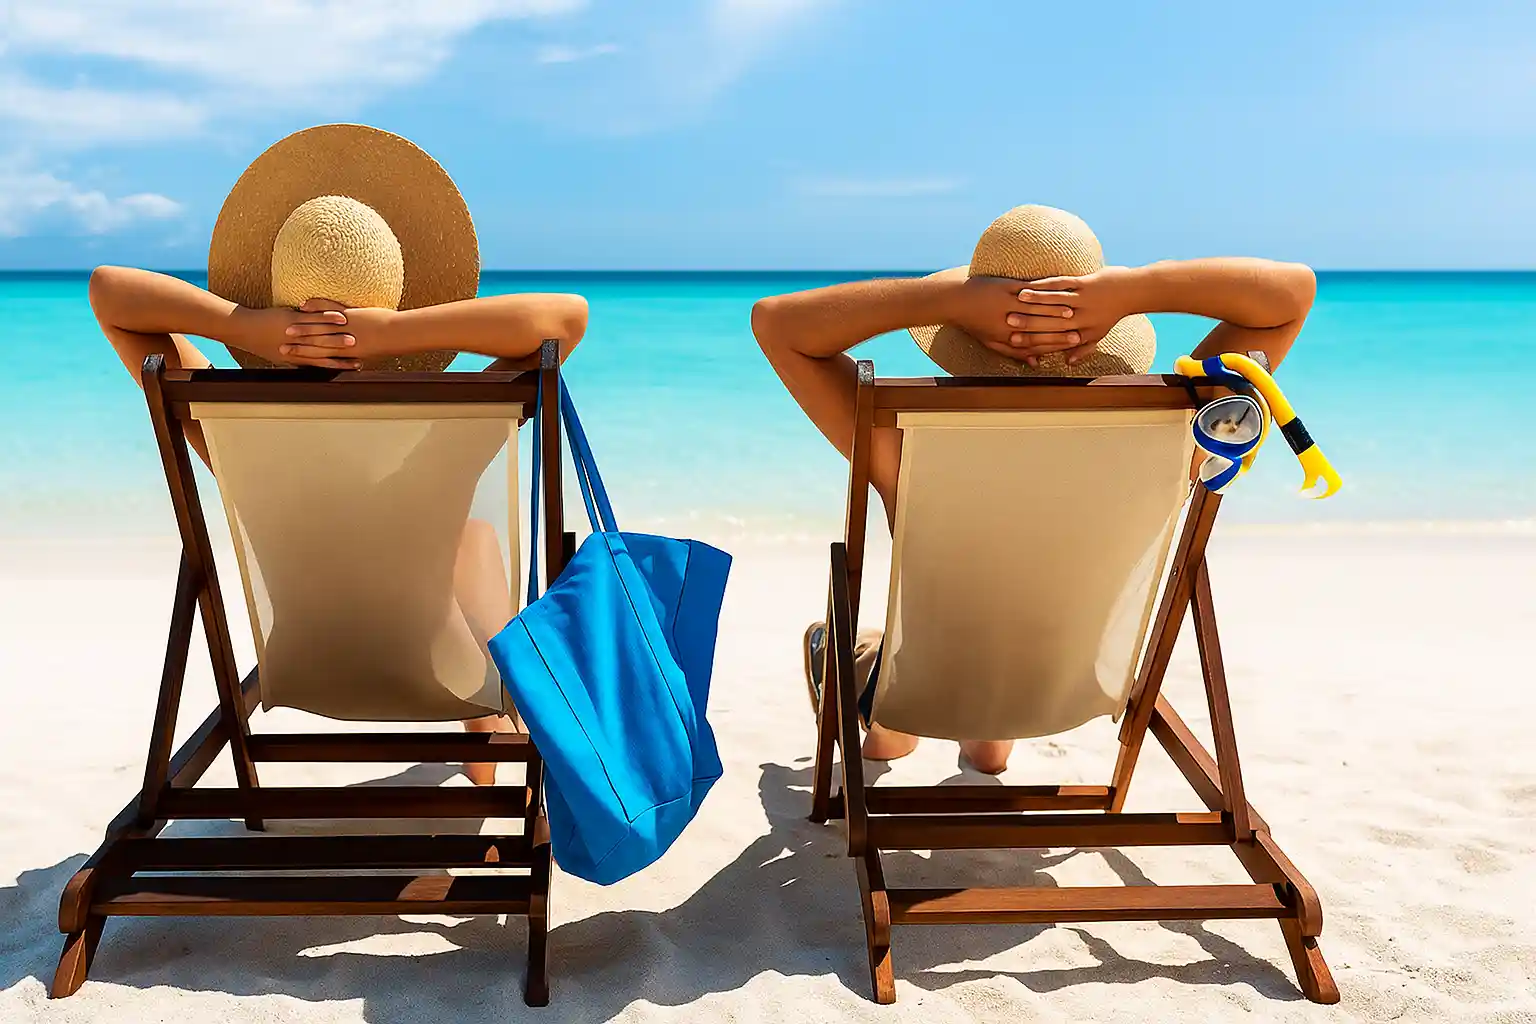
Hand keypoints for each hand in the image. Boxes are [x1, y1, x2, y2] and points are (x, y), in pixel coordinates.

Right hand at [279, 298, 399, 365]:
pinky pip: (328, 308)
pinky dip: (316, 307)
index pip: (317, 355)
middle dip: (294, 344)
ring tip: (284, 326)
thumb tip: (349, 354)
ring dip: (300, 326)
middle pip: (313, 343)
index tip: (286, 355)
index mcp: (344, 352)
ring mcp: (342, 328)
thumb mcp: (368, 351)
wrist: (398, 335)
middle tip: (277, 344)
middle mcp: (340, 342)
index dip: (302, 355)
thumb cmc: (387, 344)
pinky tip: (302, 304)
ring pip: (316, 327)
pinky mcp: (347, 316)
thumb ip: (355, 352)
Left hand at [948, 275, 1080, 367]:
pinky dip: (1043, 292)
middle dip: (1061, 328)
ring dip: (1056, 310)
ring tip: (1074, 311)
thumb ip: (1015, 353)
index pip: (1036, 341)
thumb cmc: (973, 323)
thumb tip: (1035, 362)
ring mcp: (1008, 303)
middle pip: (1039, 326)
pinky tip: (1055, 291)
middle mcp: (1009, 321)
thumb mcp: (992, 342)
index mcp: (1007, 336)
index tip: (1074, 341)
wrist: (954, 300)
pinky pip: (1028, 290)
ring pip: (1036, 308)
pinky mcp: (1006, 286)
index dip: (1056, 342)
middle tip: (1080, 329)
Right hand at [1008, 266, 1140, 366]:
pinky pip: (1062, 283)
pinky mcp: (1085, 283)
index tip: (1013, 340)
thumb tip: (1068, 363)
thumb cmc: (1112, 313)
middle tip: (1008, 320)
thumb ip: (1082, 350)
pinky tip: (1032, 284)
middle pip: (1050, 320)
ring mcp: (1083, 299)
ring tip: (1016, 299)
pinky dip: (1046, 284)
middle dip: (1028, 320)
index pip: (1052, 337)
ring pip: (1054, 300)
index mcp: (1081, 331)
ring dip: (1034, 299)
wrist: (1131, 291)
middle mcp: (1081, 317)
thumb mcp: (1099, 335)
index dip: (1033, 339)